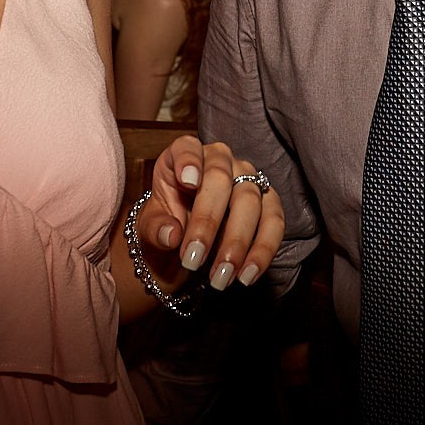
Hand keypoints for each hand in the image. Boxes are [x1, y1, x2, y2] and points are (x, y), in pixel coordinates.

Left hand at [136, 137, 284, 291]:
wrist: (185, 248)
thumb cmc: (166, 228)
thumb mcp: (149, 229)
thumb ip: (156, 228)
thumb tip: (171, 234)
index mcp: (184, 155)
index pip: (187, 147)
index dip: (189, 161)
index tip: (187, 182)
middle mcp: (220, 161)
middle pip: (220, 179)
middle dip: (207, 221)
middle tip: (192, 259)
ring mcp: (247, 179)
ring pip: (251, 201)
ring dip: (237, 243)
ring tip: (220, 278)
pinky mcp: (269, 203)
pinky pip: (274, 223)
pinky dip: (262, 251)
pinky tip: (246, 276)